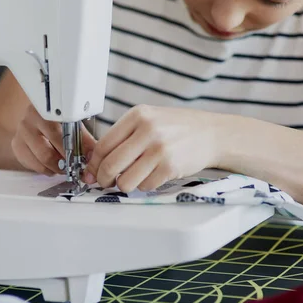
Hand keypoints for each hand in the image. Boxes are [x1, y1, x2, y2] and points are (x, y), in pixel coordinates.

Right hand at [11, 104, 95, 175]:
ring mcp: (20, 134)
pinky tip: (50, 164)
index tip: (81, 160)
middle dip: (63, 164)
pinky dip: (43, 168)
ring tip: (63, 166)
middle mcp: (28, 121)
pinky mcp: (16, 145)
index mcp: (44, 112)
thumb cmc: (58, 119)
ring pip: (38, 161)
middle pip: (46, 153)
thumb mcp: (74, 124)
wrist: (39, 115)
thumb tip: (93, 155)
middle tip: (73, 167)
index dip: (71, 151)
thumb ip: (83, 139)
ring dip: (54, 168)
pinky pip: (31, 164)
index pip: (58, 135)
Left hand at [83, 105, 222, 191]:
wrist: (211, 133)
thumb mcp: (148, 120)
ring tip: (134, 177)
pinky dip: (145, 185)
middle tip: (106, 182)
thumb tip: (96, 162)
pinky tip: (153, 174)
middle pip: (110, 165)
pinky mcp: (170, 167)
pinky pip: (145, 186)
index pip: (103, 145)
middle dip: (104, 179)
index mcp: (137, 115)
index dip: (93, 164)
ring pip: (125, 181)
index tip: (91, 172)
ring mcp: (159, 149)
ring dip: (126, 185)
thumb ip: (123, 137)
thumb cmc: (177, 128)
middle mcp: (147, 130)